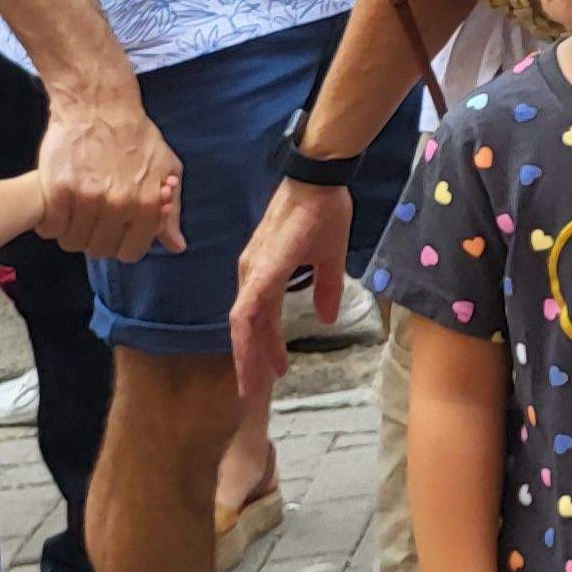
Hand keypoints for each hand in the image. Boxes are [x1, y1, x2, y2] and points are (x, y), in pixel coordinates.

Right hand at [37, 86, 184, 261]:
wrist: (100, 107)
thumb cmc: (137, 137)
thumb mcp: (167, 169)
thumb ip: (170, 211)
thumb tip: (176, 246)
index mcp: (148, 203)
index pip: (131, 251)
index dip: (122, 245)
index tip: (115, 233)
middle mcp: (119, 204)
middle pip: (99, 250)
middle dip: (96, 240)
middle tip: (93, 221)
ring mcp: (87, 198)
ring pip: (73, 242)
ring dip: (72, 233)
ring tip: (75, 213)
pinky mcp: (59, 189)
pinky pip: (50, 228)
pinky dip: (51, 223)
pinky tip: (59, 206)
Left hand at [232, 177, 355, 402]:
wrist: (321, 180)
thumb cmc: (325, 211)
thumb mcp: (329, 258)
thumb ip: (326, 288)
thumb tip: (327, 317)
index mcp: (266, 271)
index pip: (260, 318)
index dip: (265, 346)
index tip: (274, 372)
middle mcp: (252, 273)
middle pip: (245, 326)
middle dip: (250, 361)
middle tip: (253, 391)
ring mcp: (254, 270)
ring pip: (242, 323)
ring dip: (247, 356)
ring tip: (253, 385)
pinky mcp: (262, 269)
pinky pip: (249, 310)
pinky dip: (249, 336)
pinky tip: (257, 356)